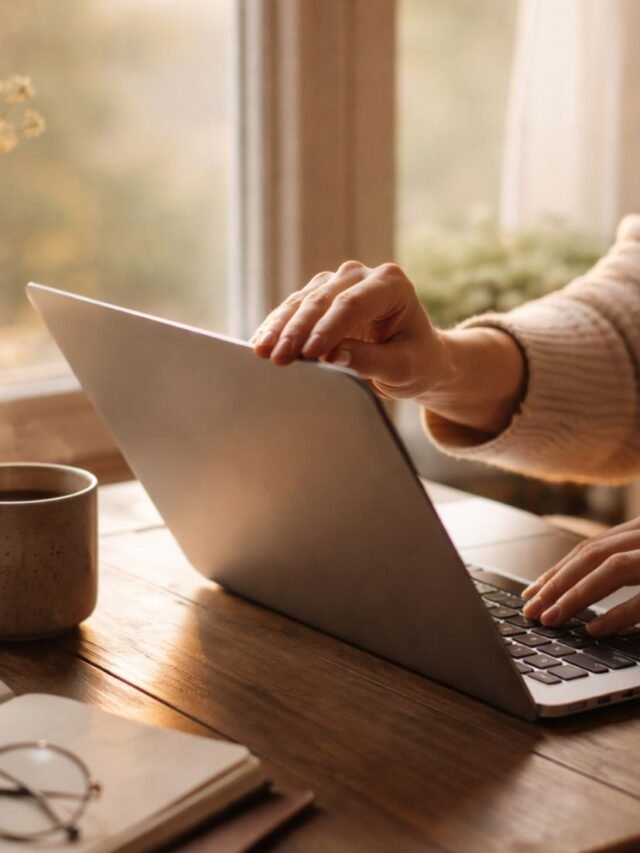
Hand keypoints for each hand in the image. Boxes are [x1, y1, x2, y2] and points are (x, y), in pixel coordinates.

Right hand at [250, 261, 449, 400]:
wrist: (417, 359)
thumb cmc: (417, 362)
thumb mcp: (403, 368)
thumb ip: (372, 361)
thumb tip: (334, 357)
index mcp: (392, 284)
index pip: (352, 304)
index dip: (328, 329)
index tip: (310, 354)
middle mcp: (362, 275)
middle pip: (322, 300)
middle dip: (297, 331)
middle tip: (279, 358)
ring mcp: (338, 282)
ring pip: (302, 302)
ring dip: (280, 328)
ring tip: (262, 353)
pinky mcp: (319, 296)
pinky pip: (293, 309)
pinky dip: (276, 327)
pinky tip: (261, 344)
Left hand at [521, 517, 639, 634]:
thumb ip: (629, 567)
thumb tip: (583, 588)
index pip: (591, 548)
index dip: (559, 570)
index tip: (532, 593)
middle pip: (593, 555)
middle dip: (557, 583)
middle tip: (531, 610)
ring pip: (613, 567)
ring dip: (576, 595)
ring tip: (550, 619)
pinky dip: (617, 614)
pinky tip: (593, 629)